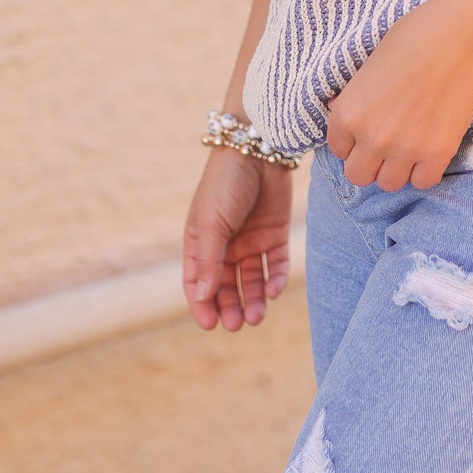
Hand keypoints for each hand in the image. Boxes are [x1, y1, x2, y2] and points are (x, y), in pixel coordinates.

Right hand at [183, 145, 293, 330]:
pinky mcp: (274, 234)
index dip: (202, 304)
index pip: (197, 282)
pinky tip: (274, 292)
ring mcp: (250, 240)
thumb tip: (203, 298)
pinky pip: (274, 265)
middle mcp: (225, 245)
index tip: (210, 324)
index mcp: (200, 242)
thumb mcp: (212, 222)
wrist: (260, 148)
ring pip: (251, 280)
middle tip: (237, 324)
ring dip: (253, 299)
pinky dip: (274, 280)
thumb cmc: (226, 182)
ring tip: (257, 316)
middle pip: (226, 286)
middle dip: (230, 307)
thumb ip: (209, 260)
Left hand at [326, 0, 472, 191]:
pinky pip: (423, 182)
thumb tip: (343, 113)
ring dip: (398, 168)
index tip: (369, 132)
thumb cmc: (412, 39)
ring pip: (390, 183)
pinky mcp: (437, 153)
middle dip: (371, 162)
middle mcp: (370, 136)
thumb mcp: (368, 67)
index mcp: (347, 113)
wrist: (458, 37)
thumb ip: (354, 98)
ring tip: (411, 147)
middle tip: (388, 145)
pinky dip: (426, 170)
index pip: (338, 150)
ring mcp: (404, 148)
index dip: (353, 142)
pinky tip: (431, 150)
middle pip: (359, 176)